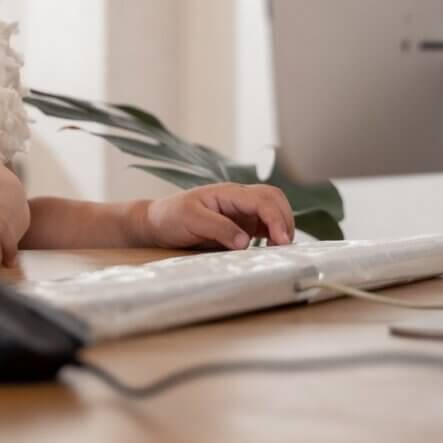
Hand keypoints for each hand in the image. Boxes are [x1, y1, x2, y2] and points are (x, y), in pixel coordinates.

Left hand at [140, 183, 294, 249]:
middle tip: (284, 247)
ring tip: (279, 249)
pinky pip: (265, 225)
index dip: (276, 218)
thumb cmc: (171, 217)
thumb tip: (245, 241)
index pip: (262, 199)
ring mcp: (241, 212)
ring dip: (282, 227)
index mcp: (228, 193)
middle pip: (274, 200)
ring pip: (273, 211)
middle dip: (285, 220)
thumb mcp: (191, 220)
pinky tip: (271, 248)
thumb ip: (218, 228)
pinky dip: (274, 235)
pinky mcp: (241, 225)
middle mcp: (238, 200)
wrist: (158, 223)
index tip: (281, 240)